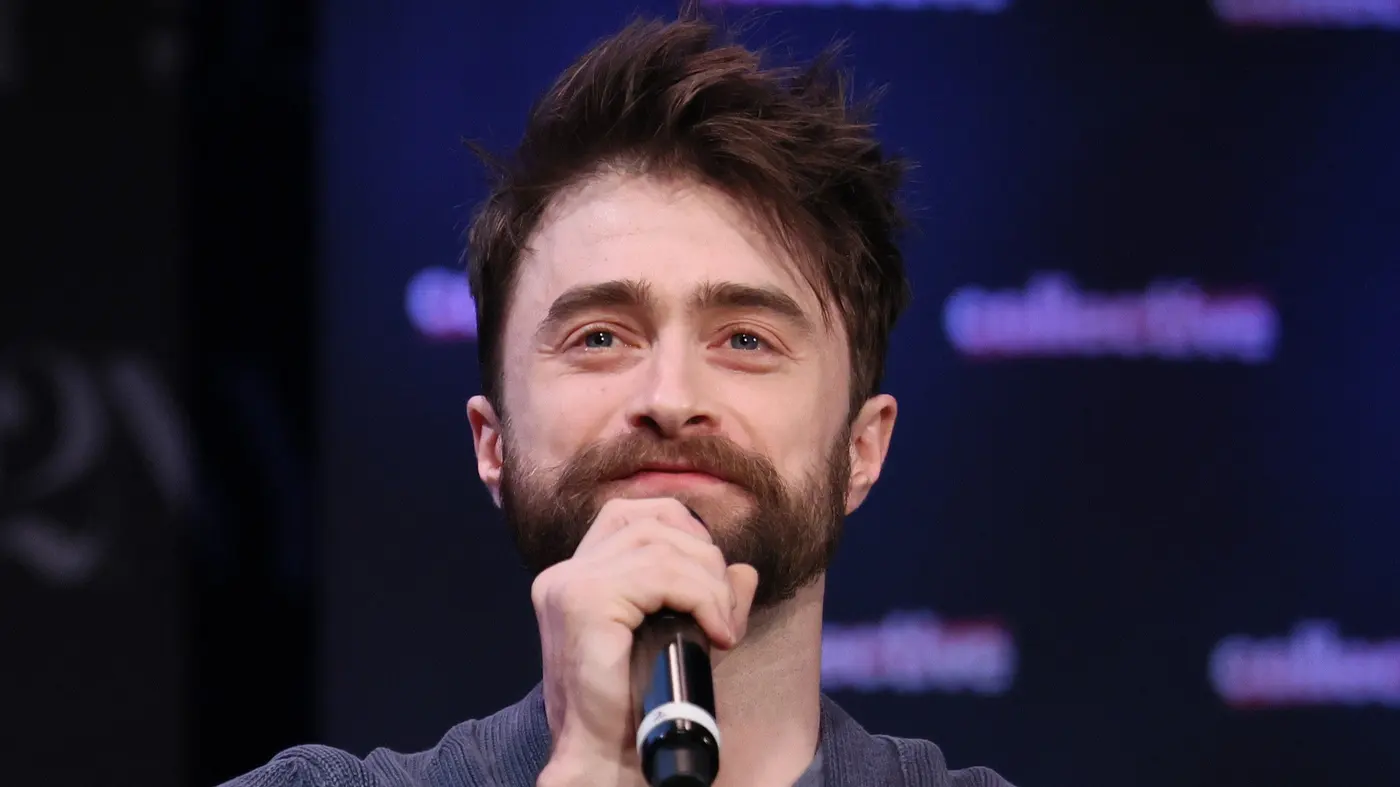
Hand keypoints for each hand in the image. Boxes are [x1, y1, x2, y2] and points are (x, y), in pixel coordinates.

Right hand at [531, 497, 759, 785]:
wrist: (604, 761)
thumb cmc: (635, 709)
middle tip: (724, 612)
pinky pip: (661, 575)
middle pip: (651, 522)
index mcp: (573, 578)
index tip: (712, 583)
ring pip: (661, 547)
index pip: (631, 515)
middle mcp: (563, 574)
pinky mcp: (585, 602)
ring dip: (709, 584)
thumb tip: (745, 572)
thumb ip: (707, 600)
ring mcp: (569, 585)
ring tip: (722, 627)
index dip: (684, 532)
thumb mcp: (678, 640)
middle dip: (704, 558)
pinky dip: (702, 598)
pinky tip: (717, 633)